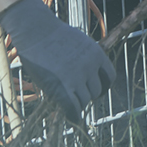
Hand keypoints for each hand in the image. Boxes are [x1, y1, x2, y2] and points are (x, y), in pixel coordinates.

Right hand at [0, 0, 116, 121]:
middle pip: (97, 91)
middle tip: (76, 95)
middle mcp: (90, 66)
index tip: (94, 89)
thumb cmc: (53, 34)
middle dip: (87, 94)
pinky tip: (70, 116)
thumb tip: (86, 77)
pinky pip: (73, 108)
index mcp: (97, 54)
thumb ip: (85, 58)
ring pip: (85, 101)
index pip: (109, 77)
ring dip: (78, 104)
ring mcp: (77, 77)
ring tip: (69, 102)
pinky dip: (73, 115)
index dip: (102, 85)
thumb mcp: (79, 42)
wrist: (36, 31)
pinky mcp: (62, 87)